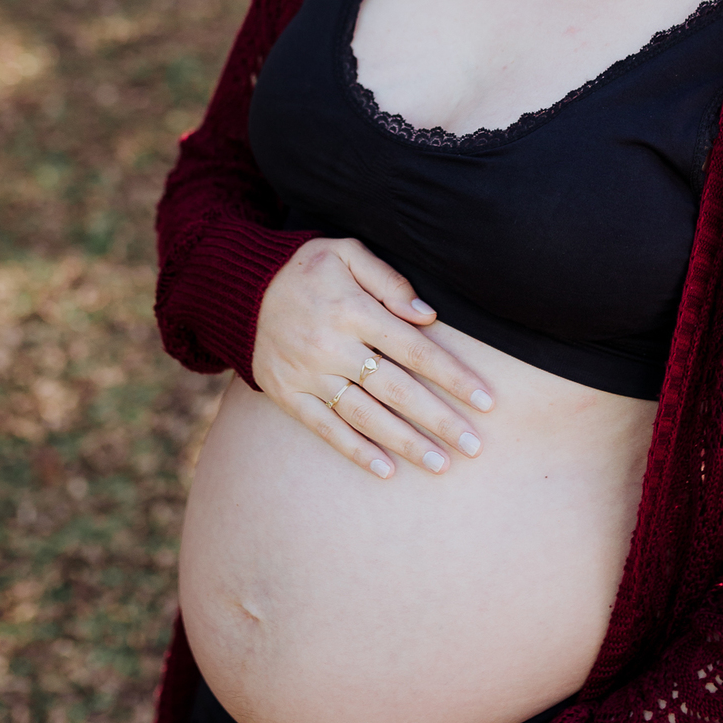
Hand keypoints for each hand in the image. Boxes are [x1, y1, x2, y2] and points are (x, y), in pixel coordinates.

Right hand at [252, 236, 493, 479]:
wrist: (236, 285)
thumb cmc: (304, 266)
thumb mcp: (346, 252)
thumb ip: (389, 280)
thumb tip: (428, 316)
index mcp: (354, 310)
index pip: (416, 350)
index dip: (453, 377)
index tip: (486, 401)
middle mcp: (333, 346)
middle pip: (397, 390)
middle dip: (439, 420)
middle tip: (475, 447)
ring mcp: (309, 374)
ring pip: (365, 415)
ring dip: (405, 443)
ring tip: (440, 464)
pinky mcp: (288, 394)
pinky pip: (325, 428)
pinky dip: (355, 451)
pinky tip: (386, 470)